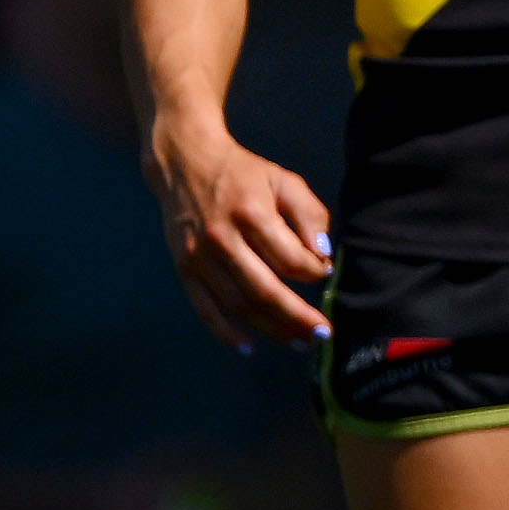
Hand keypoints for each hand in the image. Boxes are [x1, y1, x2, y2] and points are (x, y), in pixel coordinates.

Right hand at [146, 115, 332, 350]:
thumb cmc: (241, 173)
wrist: (184, 162)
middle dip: (299, 318)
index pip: (291, 259)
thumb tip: (323, 255)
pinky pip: (205, 309)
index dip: (315, 272)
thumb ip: (309, 214)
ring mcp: (198, 255)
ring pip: (239, 305)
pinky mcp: (183, 267)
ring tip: (300, 342)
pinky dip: (226, 334)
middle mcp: (221, 237)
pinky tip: (250, 348)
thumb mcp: (282, 180)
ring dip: (273, 330)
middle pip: (265, 291)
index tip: (325, 273)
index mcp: (250, 212)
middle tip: (323, 333)